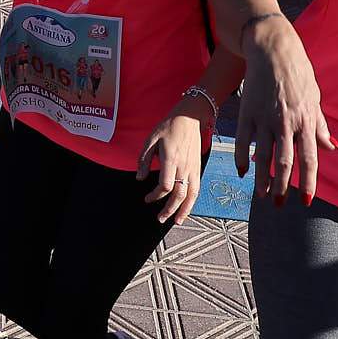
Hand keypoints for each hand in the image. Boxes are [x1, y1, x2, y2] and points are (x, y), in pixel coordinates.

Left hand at [140, 102, 208, 224]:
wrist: (190, 117)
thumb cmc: (168, 127)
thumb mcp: (150, 140)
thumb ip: (144, 160)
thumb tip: (140, 178)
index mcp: (171, 160)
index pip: (165, 186)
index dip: (155, 196)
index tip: (147, 198)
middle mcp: (184, 166)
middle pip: (179, 195)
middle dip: (170, 210)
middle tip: (160, 219)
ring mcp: (193, 168)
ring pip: (191, 195)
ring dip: (184, 210)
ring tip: (177, 221)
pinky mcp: (197, 168)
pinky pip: (197, 189)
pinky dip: (192, 201)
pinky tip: (187, 207)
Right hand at [234, 18, 333, 203]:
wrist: (273, 49)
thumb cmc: (298, 72)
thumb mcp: (315, 98)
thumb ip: (321, 126)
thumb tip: (332, 148)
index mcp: (306, 120)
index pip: (309, 158)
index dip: (308, 182)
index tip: (306, 201)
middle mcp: (286, 121)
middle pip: (284, 162)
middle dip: (282, 186)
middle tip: (278, 204)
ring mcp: (265, 117)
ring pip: (262, 155)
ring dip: (261, 178)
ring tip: (260, 195)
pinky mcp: (247, 111)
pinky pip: (243, 140)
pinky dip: (241, 157)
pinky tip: (242, 171)